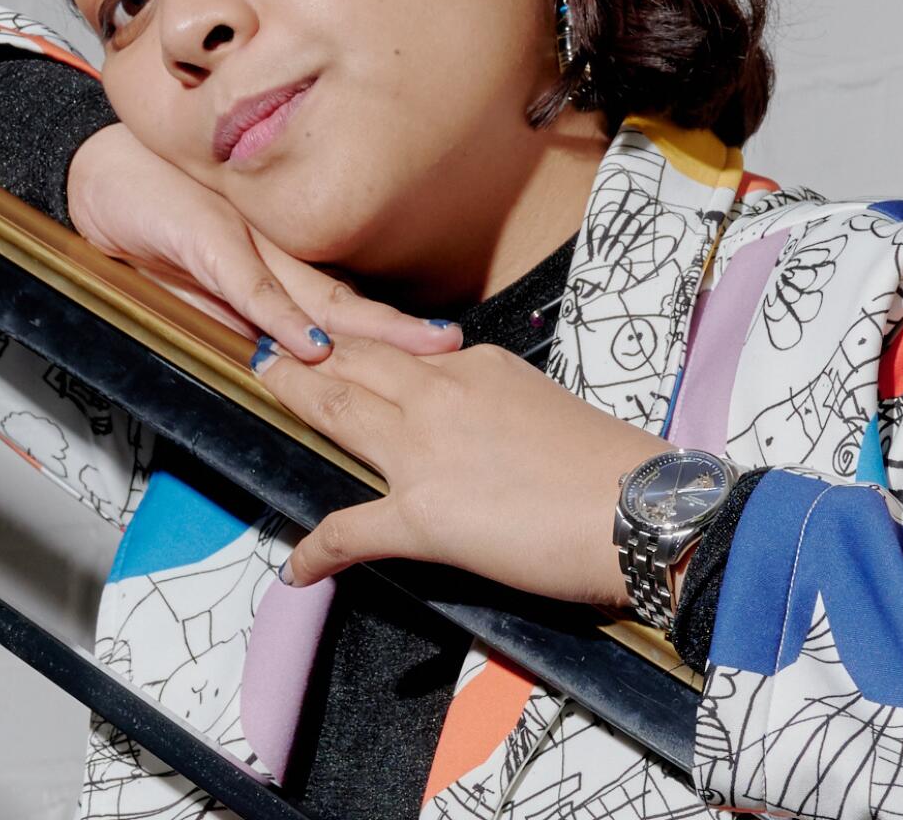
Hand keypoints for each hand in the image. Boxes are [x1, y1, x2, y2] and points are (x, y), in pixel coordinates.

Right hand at [64, 124, 461, 365]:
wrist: (98, 173)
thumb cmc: (150, 216)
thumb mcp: (200, 281)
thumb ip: (237, 316)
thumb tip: (279, 362)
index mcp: (273, 262)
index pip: (340, 304)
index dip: (385, 331)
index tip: (429, 353)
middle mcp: (271, 250)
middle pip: (347, 300)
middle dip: (400, 330)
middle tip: (448, 346)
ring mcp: (245, 242)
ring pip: (317, 294)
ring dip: (369, 326)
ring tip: (417, 345)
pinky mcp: (209, 239)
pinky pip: (250, 285)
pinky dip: (281, 317)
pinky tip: (311, 342)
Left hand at [253, 337, 669, 606]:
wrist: (639, 510)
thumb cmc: (612, 467)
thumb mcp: (546, 407)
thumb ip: (498, 405)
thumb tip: (479, 429)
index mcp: (477, 367)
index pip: (405, 351)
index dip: (361, 341)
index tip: (333, 334)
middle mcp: (441, 394)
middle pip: (355, 361)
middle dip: (306, 349)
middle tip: (270, 342)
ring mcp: (424, 452)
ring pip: (338, 410)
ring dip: (293, 396)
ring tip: (263, 386)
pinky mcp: (422, 516)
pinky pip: (349, 531)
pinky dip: (317, 551)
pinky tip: (298, 568)